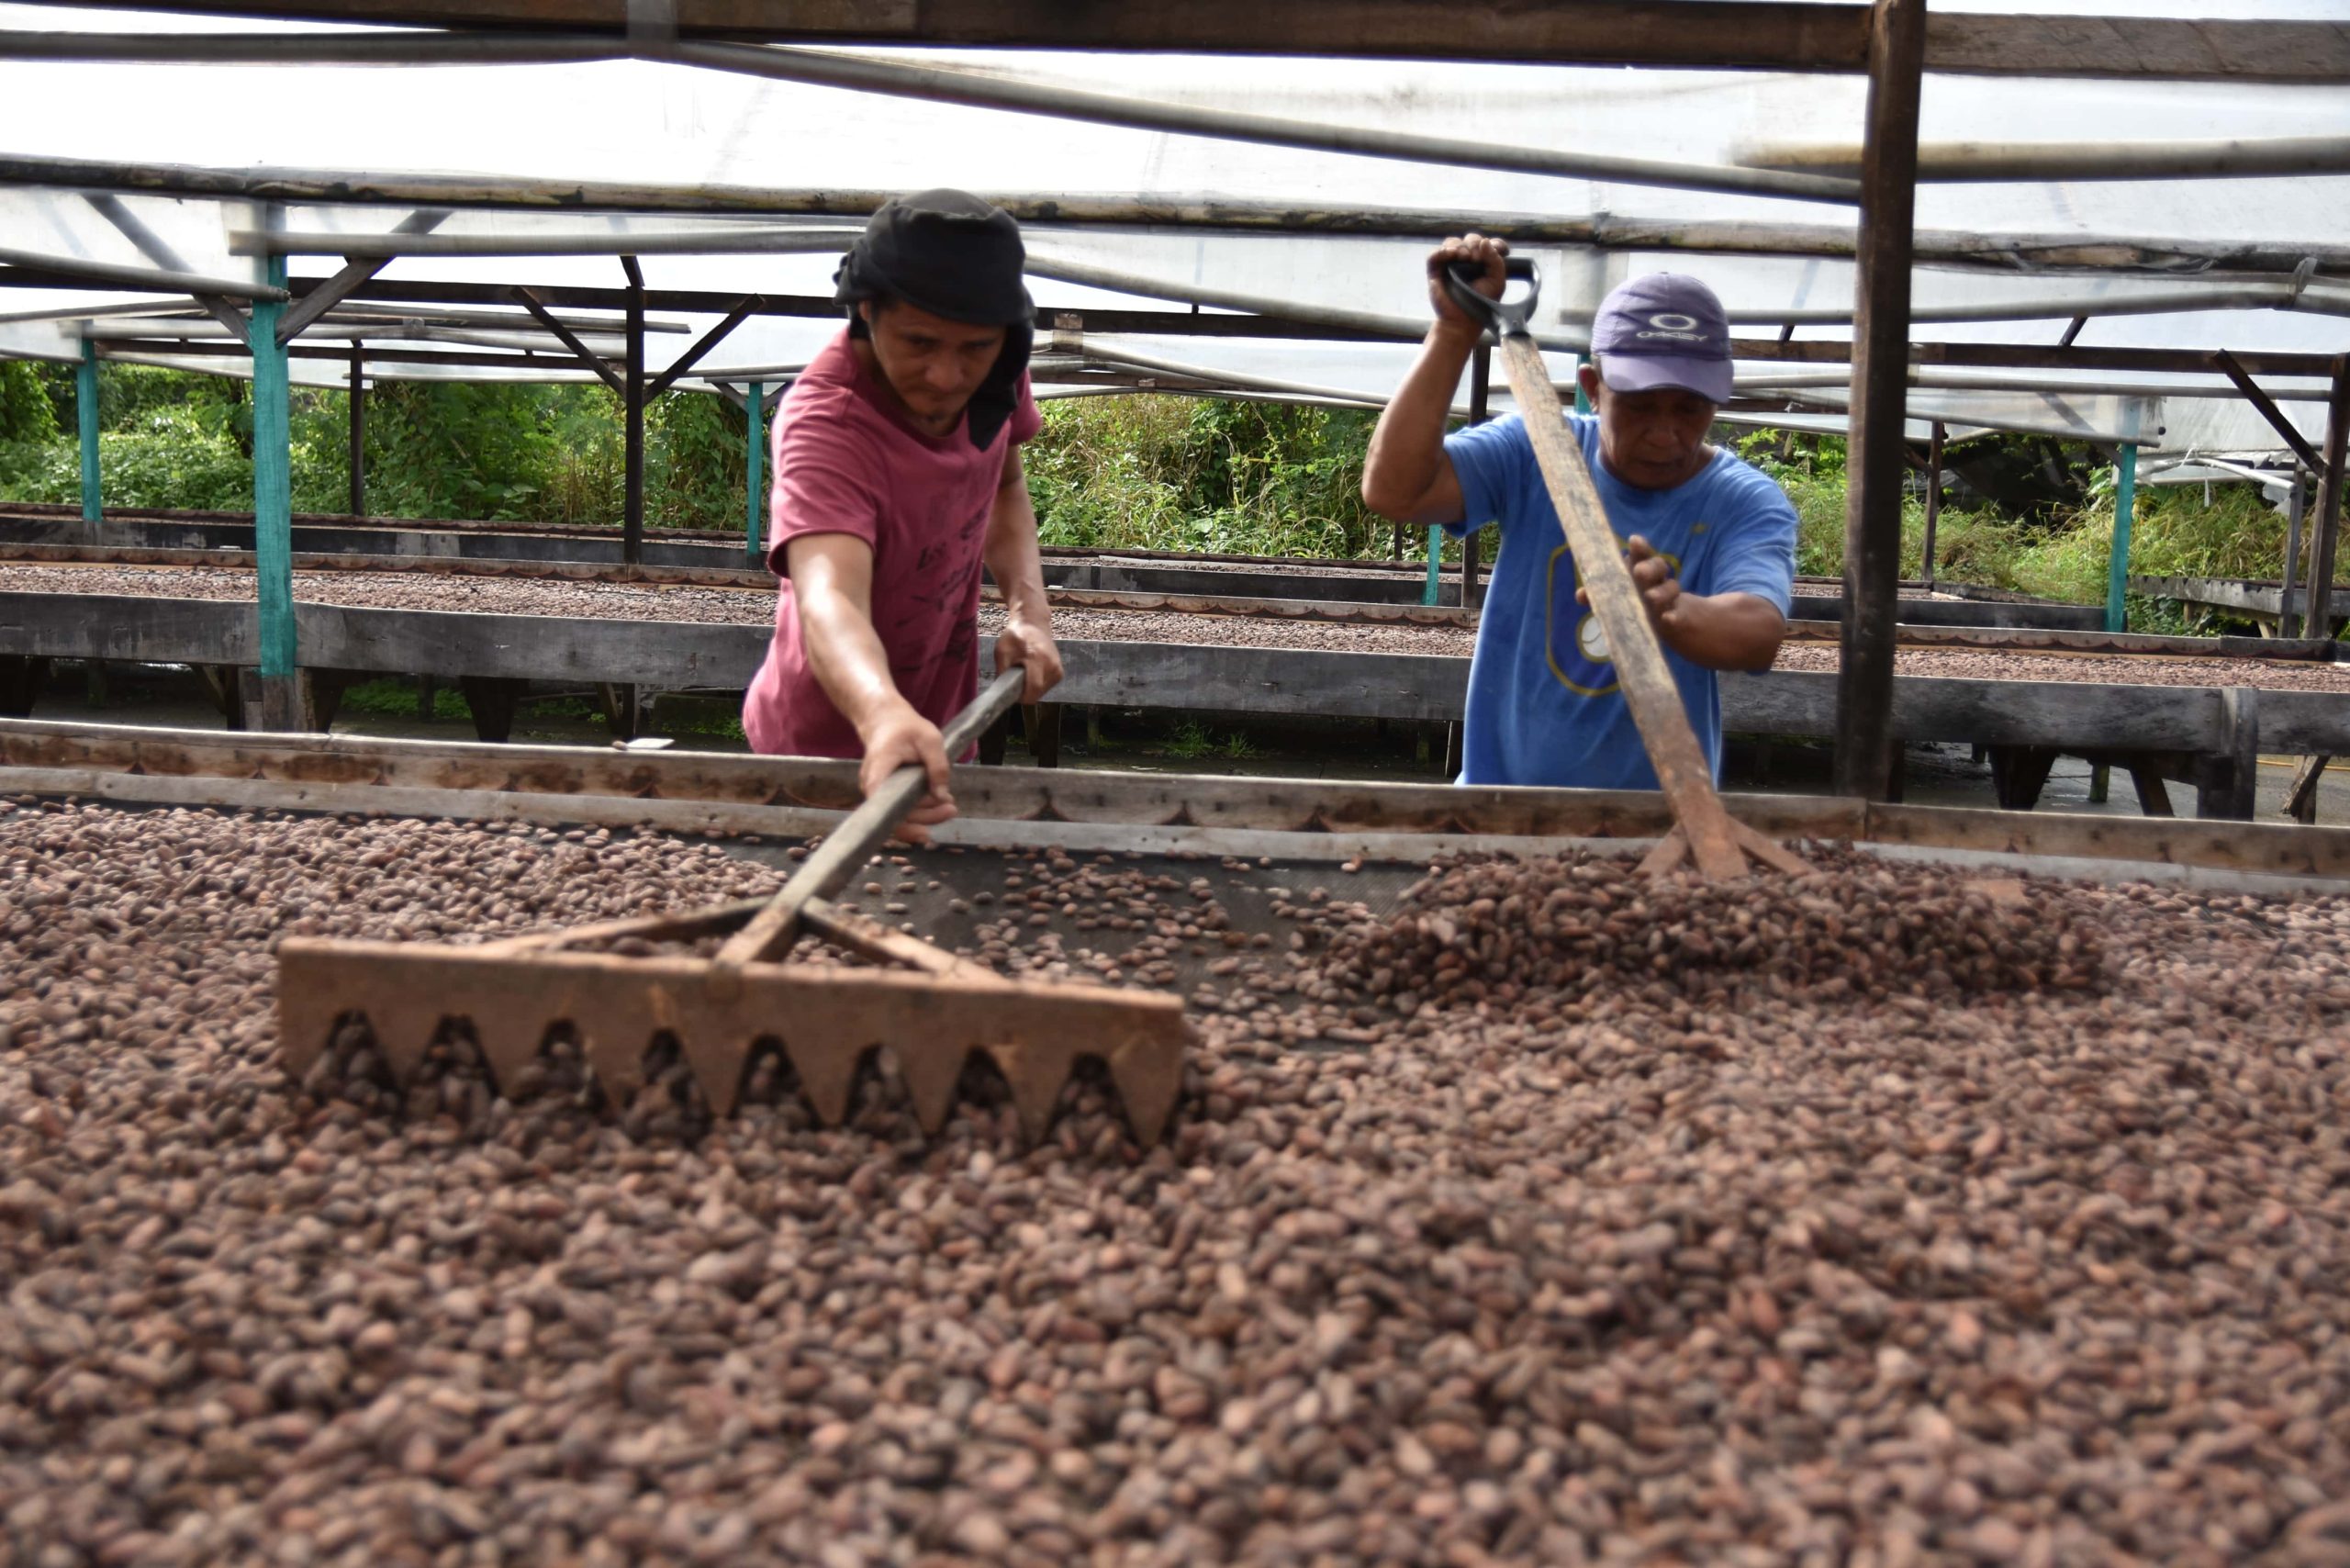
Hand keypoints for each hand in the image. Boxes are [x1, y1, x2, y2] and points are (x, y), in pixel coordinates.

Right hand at [857, 699, 953, 845]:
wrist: (885, 720)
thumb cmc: (906, 727)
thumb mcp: (930, 740)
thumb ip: (938, 767)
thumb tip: (942, 796)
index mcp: (880, 770)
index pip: (885, 806)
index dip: (903, 825)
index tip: (925, 833)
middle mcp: (873, 785)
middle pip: (896, 815)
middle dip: (926, 818)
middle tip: (951, 810)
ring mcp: (877, 791)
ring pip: (899, 813)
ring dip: (925, 813)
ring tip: (949, 804)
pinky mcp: (885, 792)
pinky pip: (900, 806)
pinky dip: (919, 807)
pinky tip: (937, 800)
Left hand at [994, 615, 1063, 702]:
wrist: (1034, 624)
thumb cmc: (1016, 635)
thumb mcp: (1002, 650)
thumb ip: (1002, 671)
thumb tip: (1001, 691)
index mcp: (1036, 657)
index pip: (1034, 688)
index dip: (1022, 697)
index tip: (1013, 694)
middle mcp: (1051, 664)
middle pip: (1037, 693)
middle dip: (1025, 692)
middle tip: (1015, 681)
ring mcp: (1057, 669)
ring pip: (1042, 691)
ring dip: (1031, 688)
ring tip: (1025, 673)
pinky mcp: (1059, 672)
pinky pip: (1046, 687)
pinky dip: (1038, 684)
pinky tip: (1033, 672)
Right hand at [1427, 233, 1508, 334]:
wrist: (1462, 322)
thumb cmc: (1481, 304)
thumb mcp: (1497, 282)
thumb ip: (1495, 260)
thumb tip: (1484, 241)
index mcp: (1484, 263)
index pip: (1489, 244)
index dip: (1494, 243)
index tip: (1499, 249)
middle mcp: (1467, 261)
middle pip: (1469, 240)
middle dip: (1474, 244)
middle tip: (1476, 258)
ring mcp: (1450, 265)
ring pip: (1452, 243)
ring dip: (1459, 246)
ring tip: (1464, 257)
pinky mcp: (1436, 272)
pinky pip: (1434, 255)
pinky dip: (1441, 251)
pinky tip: (1450, 255)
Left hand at [1576, 535, 1682, 630]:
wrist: (1665, 621)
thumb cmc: (1635, 601)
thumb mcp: (1617, 597)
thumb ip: (1598, 594)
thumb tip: (1580, 594)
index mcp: (1641, 569)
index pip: (1642, 554)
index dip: (1640, 547)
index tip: (1634, 540)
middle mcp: (1657, 579)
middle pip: (1659, 566)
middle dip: (1650, 567)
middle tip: (1639, 571)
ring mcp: (1669, 597)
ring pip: (1671, 587)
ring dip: (1661, 592)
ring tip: (1650, 597)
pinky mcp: (1678, 615)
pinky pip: (1680, 614)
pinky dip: (1675, 616)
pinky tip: (1668, 619)